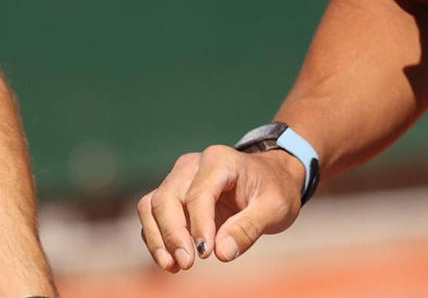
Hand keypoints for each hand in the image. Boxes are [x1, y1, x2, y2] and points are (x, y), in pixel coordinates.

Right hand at [137, 144, 305, 271]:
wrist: (272, 179)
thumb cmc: (275, 190)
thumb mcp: (275, 208)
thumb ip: (249, 228)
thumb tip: (221, 253)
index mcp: (220, 160)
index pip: (198, 193)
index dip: (198, 225)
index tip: (206, 254)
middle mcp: (192, 165)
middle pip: (167, 198)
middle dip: (172, 234)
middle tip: (187, 264)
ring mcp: (179, 179)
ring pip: (152, 205)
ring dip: (157, 238)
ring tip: (172, 266)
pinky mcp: (173, 196)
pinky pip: (153, 216)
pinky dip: (157, 239)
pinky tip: (171, 262)